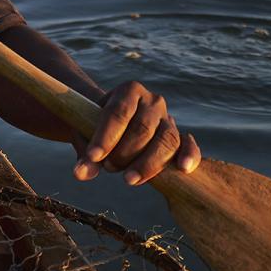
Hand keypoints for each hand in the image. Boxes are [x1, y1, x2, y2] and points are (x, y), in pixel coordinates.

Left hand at [73, 81, 200, 184]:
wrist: (116, 123)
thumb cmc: (97, 125)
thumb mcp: (85, 133)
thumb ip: (85, 152)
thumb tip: (81, 173)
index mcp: (128, 91)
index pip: (117, 113)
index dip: (105, 136)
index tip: (94, 157)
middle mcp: (152, 101)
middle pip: (142, 128)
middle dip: (124, 152)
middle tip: (108, 167)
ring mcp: (169, 118)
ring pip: (166, 139)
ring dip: (148, 163)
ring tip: (129, 179)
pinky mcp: (181, 136)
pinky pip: (188, 145)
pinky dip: (189, 156)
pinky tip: (183, 169)